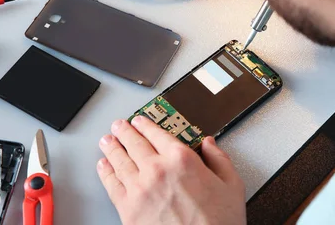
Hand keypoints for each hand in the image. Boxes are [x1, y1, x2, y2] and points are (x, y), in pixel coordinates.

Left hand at [97, 116, 245, 224]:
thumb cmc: (218, 224)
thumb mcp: (231, 186)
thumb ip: (220, 160)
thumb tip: (210, 145)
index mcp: (182, 160)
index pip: (158, 134)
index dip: (146, 125)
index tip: (141, 121)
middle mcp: (158, 170)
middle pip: (134, 143)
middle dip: (124, 132)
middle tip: (119, 126)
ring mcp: (140, 189)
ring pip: (120, 161)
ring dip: (111, 148)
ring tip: (107, 141)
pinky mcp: (128, 209)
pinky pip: (111, 184)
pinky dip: (105, 172)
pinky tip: (103, 166)